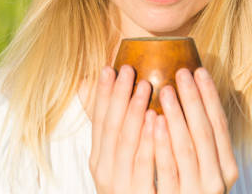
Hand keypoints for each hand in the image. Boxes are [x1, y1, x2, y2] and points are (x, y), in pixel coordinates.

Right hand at [89, 65, 156, 193]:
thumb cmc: (130, 186)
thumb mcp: (116, 160)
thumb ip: (112, 129)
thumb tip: (94, 90)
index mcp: (99, 160)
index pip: (98, 121)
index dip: (103, 95)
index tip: (109, 68)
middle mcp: (106, 172)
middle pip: (111, 127)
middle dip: (119, 96)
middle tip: (128, 69)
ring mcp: (121, 185)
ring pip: (126, 143)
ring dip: (134, 112)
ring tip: (144, 86)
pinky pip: (144, 165)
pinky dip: (149, 140)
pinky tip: (157, 120)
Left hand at [153, 67, 238, 192]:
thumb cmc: (188, 191)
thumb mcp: (203, 168)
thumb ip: (199, 139)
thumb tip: (192, 96)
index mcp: (226, 167)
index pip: (220, 125)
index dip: (210, 97)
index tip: (200, 70)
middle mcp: (217, 179)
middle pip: (205, 132)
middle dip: (193, 100)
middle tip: (181, 72)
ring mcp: (197, 192)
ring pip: (188, 147)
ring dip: (177, 116)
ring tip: (165, 89)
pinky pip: (168, 168)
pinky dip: (162, 142)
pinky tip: (154, 120)